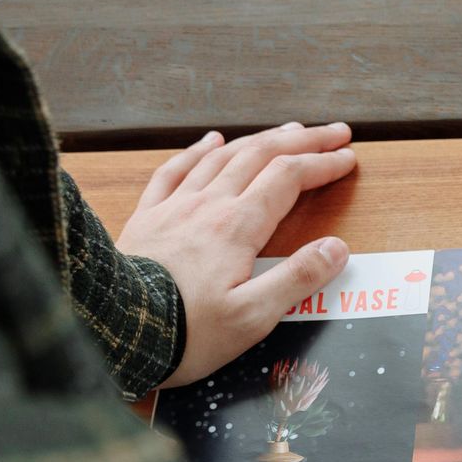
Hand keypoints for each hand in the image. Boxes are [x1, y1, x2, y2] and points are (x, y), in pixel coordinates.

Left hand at [118, 123, 359, 386]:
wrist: (114, 331)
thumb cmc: (187, 331)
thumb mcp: (254, 316)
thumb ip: (298, 279)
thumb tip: (337, 248)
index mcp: (237, 227)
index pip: (288, 178)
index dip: (322, 163)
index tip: (347, 157)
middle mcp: (207, 205)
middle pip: (260, 156)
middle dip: (301, 140)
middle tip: (332, 131)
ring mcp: (174, 207)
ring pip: (223, 156)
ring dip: (259, 139)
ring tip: (286, 130)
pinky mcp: (147, 218)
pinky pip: (175, 170)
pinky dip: (198, 150)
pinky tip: (211, 140)